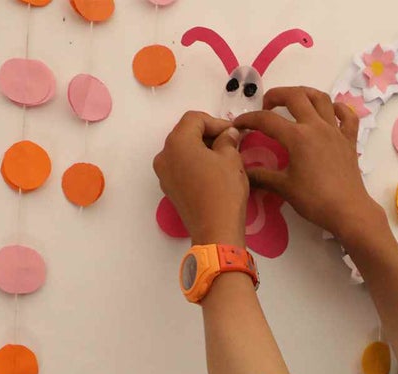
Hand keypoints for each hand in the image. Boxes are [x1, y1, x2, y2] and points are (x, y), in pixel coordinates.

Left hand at [153, 111, 247, 245]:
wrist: (215, 230)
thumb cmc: (224, 191)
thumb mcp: (231, 159)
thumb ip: (227, 140)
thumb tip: (228, 134)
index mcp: (177, 142)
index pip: (194, 119)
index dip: (216, 121)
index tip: (233, 131)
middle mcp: (164, 155)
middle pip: (185, 134)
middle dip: (207, 134)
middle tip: (230, 142)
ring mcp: (164, 174)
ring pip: (182, 151)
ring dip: (201, 149)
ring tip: (223, 157)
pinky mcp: (169, 189)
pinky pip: (181, 167)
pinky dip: (195, 164)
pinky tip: (212, 172)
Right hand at [234, 87, 383, 243]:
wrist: (348, 211)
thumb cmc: (315, 200)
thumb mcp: (284, 188)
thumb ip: (262, 176)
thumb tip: (243, 172)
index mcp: (298, 137)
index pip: (267, 120)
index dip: (249, 119)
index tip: (238, 124)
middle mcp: (317, 127)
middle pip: (295, 96)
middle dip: (276, 95)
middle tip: (266, 106)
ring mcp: (335, 131)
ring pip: (321, 98)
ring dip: (305, 93)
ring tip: (294, 100)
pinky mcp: (349, 140)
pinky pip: (347, 116)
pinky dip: (338, 109)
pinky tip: (329, 113)